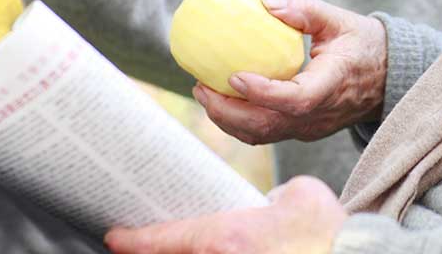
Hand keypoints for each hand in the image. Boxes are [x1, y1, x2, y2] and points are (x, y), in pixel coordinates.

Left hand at [104, 175, 344, 253]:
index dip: (134, 239)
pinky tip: (229, 248)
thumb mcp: (299, 193)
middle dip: (158, 252)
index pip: (166, 239)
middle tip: (144, 244)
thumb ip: (273, 197)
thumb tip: (268, 205)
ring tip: (182, 244)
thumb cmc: (326, 231)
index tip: (115, 236)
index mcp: (226, 237)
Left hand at [193, 0, 386, 144]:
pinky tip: (222, 98)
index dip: (263, 92)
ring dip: (227, 118)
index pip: (297, 99)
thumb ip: (305, 9)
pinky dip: (239, 120)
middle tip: (200, 85)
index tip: (234, 75)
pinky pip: (266, 132)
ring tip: (203, 91)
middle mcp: (320, 114)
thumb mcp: (341, 19)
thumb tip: (265, 4)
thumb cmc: (363, 44)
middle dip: (227, 111)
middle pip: (268, 126)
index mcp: (333, 85)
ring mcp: (310, 128)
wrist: (387, 78)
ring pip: (262, 134)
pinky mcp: (302, 130)